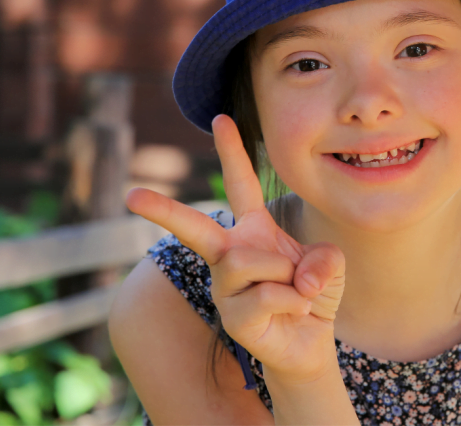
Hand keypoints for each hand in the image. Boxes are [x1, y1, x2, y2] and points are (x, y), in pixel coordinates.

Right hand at [126, 114, 345, 384]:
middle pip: (195, 227)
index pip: (240, 185)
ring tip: (298, 290)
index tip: (220, 117)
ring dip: (287, 274)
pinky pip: (268, 295)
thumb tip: (301, 276)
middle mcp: (231, 254)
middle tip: (130, 195)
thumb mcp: (330, 264)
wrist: (311, 343)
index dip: (232, 151)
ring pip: (249, 261)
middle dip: (162, 210)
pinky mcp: (232, 317)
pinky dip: (296, 301)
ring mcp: (226, 287)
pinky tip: (297, 310)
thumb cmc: (313, 293)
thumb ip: (325, 257)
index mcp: (254, 230)